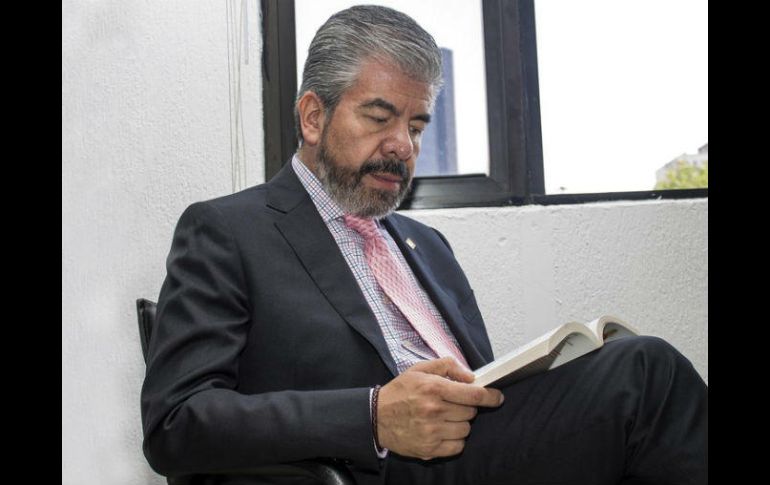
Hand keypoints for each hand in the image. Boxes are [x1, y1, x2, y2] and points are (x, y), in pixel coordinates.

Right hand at [376, 357, 503, 459]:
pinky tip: (442, 431)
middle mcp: (434, 410)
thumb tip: (470, 376)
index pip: (473, 394)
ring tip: (443, 418)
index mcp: (433, 388)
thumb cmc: (399, 392)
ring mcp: (432, 431)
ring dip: (459, 424)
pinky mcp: (429, 448)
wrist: (375, 417)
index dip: (490, 396)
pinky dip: (454, 440)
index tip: (497, 397)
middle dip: (466, 407)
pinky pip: (457, 446)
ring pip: (465, 430)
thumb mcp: (419, 369)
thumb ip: (447, 366)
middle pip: (471, 412)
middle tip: (451, 405)